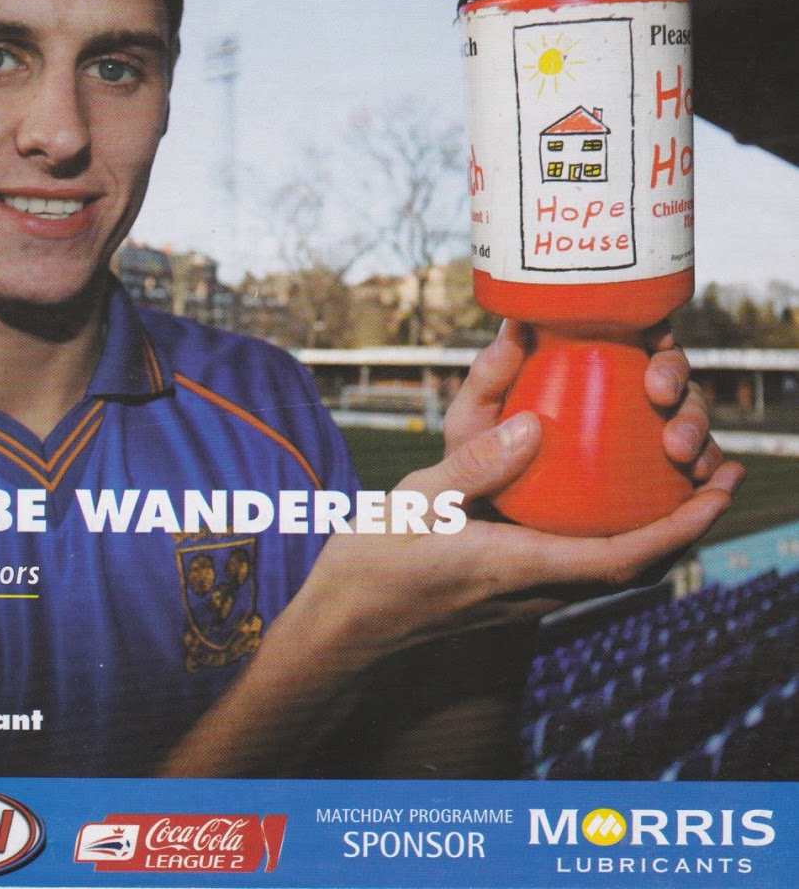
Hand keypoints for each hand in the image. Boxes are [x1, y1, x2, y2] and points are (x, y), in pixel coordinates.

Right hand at [293, 409, 742, 673]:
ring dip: (659, 532)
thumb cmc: (370, 568)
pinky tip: (606, 495)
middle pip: (636, 568)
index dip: (680, 529)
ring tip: (680, 478)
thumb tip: (535, 428)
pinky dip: (617, 534)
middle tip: (719, 473)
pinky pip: (584, 564)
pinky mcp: (511, 589)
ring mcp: (525, 596)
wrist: (342, 631)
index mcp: (516, 568)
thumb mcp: (414, 502)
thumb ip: (475, 465)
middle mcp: (533, 590)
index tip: (717, 493)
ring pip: (614, 570)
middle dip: (687, 525)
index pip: (623, 559)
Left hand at [445, 320, 724, 482]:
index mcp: (586, 367)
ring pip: (691, 423)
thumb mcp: (471, 423)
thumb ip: (488, 378)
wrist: (481, 527)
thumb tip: (515, 325)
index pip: (634, 335)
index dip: (657, 330)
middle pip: (672, 376)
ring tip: (682, 453)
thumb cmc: (475, 461)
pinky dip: (713, 480)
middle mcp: (624, 398)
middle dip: (680, 382)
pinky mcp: (657, 488)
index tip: (653, 341)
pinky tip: (716, 485)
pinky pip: (694, 480)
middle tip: (661, 396)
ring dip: (700, 431)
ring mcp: (645, 441)